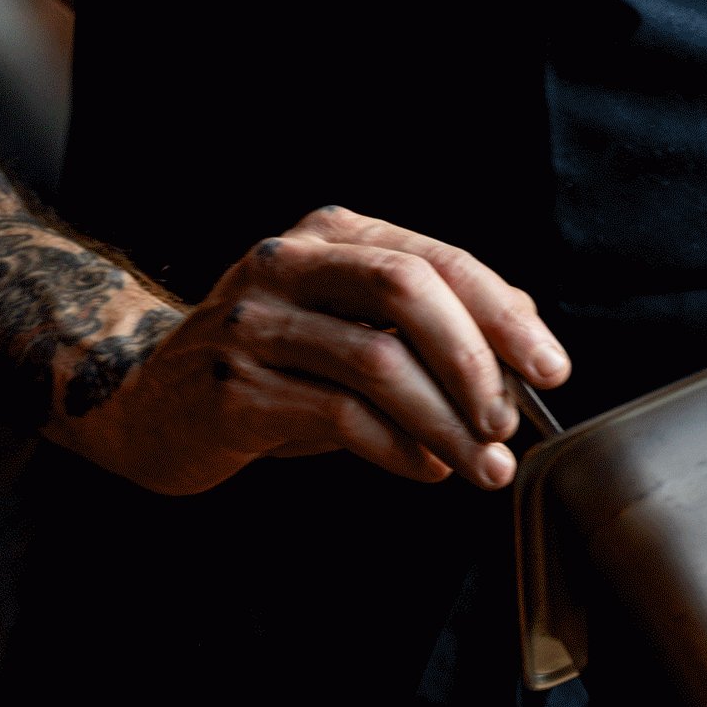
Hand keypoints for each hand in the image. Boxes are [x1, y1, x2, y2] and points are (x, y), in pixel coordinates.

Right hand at [63, 205, 569, 494]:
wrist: (157, 407)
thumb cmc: (277, 372)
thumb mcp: (354, 332)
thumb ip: (429, 328)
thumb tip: (524, 342)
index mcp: (331, 236)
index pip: (435, 260)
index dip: (502, 315)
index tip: (550, 370)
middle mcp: (288, 263)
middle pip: (406, 291)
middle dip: (475, 361)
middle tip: (510, 422)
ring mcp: (255, 321)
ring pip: (376, 361)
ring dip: (444, 423)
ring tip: (484, 466)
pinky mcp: (234, 385)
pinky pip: (338, 415)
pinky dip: (398, 449)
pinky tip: (427, 470)